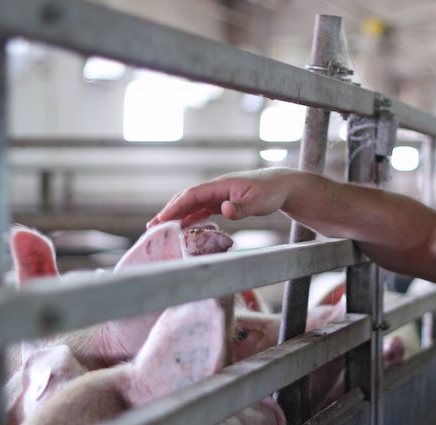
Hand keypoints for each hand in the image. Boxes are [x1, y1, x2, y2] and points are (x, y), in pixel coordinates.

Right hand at [149, 167, 299, 228]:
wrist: (283, 186)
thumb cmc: (272, 191)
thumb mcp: (259, 201)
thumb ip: (241, 207)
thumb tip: (224, 210)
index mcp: (220, 185)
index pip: (192, 195)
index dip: (175, 207)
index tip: (162, 219)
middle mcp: (216, 188)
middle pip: (187, 199)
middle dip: (169, 211)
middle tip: (152, 227)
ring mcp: (219, 195)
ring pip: (192, 204)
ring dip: (177, 215)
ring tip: (160, 228)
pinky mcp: (223, 202)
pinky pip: (202, 209)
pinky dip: (191, 217)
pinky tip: (183, 227)